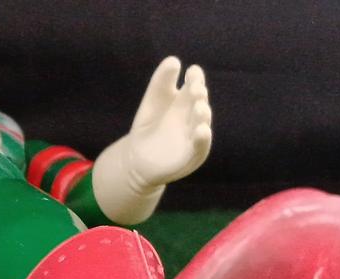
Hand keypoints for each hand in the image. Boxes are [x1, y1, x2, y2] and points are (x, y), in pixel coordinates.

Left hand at [124, 56, 211, 186]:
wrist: (137, 158)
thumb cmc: (148, 126)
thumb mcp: (152, 101)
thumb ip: (161, 82)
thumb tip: (174, 59)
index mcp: (186, 100)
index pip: (195, 85)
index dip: (195, 78)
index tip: (192, 71)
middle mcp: (194, 116)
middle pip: (199, 103)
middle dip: (199, 95)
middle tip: (195, 89)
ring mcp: (194, 136)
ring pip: (202, 124)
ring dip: (202, 115)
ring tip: (199, 106)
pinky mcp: (192, 156)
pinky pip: (200, 147)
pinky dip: (202, 139)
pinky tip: (201, 130)